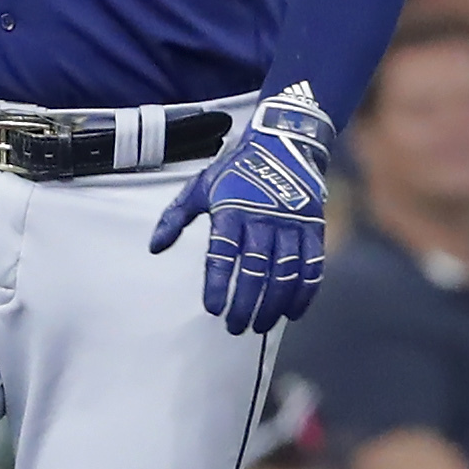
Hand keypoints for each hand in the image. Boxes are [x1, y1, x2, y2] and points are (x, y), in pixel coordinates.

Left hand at [146, 84, 333, 335]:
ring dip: (273, 304)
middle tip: (235, 326)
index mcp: (231, 210)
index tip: (213, 308)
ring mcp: (292, 224)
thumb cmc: (237, 169)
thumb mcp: (201, 186)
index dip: (218, 283)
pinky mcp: (314, 227)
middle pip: (255, 270)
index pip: (222, 253)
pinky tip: (292, 312)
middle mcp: (263, 219)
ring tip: (260, 325)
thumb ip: (176, 217)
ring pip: (285, 273)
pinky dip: (304, 292)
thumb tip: (155, 247)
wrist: (284, 142)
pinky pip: (312, 266)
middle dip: (245, 303)